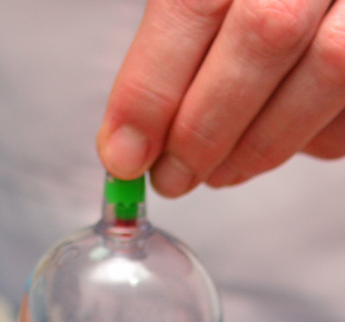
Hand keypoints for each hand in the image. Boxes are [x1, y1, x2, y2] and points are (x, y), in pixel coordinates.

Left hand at [97, 0, 344, 196]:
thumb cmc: (248, 4)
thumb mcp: (207, 2)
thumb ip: (166, 54)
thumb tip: (126, 147)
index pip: (192, 3)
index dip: (153, 88)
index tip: (124, 154)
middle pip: (263, 33)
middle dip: (203, 128)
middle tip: (171, 178)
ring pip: (330, 67)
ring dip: (258, 143)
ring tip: (217, 172)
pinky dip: (310, 139)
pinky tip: (277, 141)